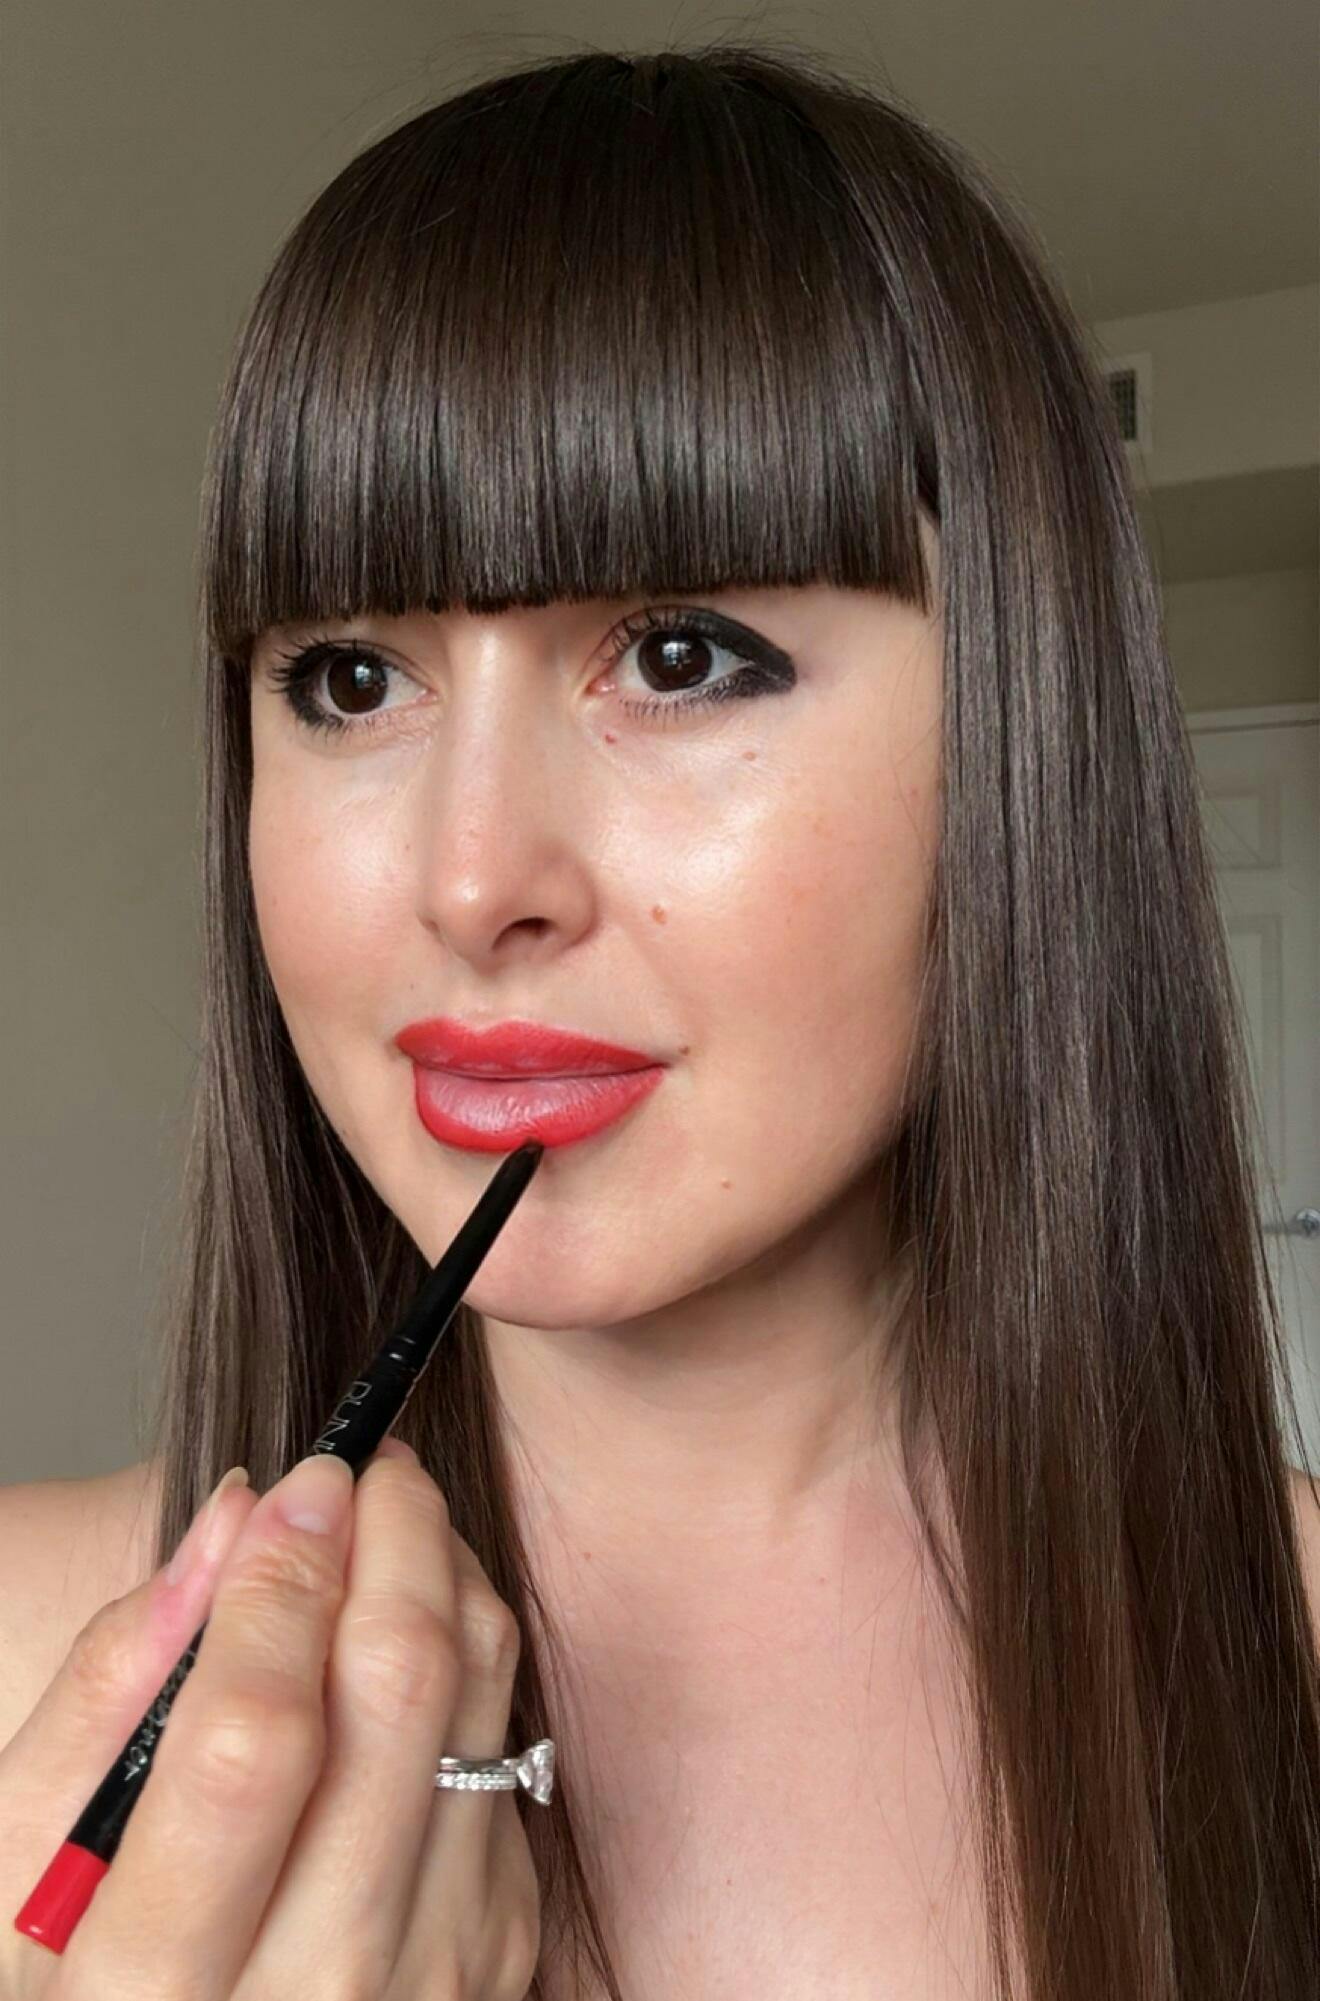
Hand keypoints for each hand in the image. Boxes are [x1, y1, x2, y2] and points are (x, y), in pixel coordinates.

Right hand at [0, 1441, 540, 1998]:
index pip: (254, 1736)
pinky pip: (504, 1751)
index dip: (283, 1580)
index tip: (299, 1482)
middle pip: (398, 1692)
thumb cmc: (89, 1979)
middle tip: (370, 1468)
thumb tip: (232, 1518)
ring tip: (393, 1527)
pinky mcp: (501, 1949)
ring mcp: (432, 1974)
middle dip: (393, 1536)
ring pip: (478, 1698)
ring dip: (444, 1576)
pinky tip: (405, 1645)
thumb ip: (111, 1686)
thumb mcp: (25, 1865)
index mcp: (158, 1986)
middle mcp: (321, 1990)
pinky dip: (462, 1666)